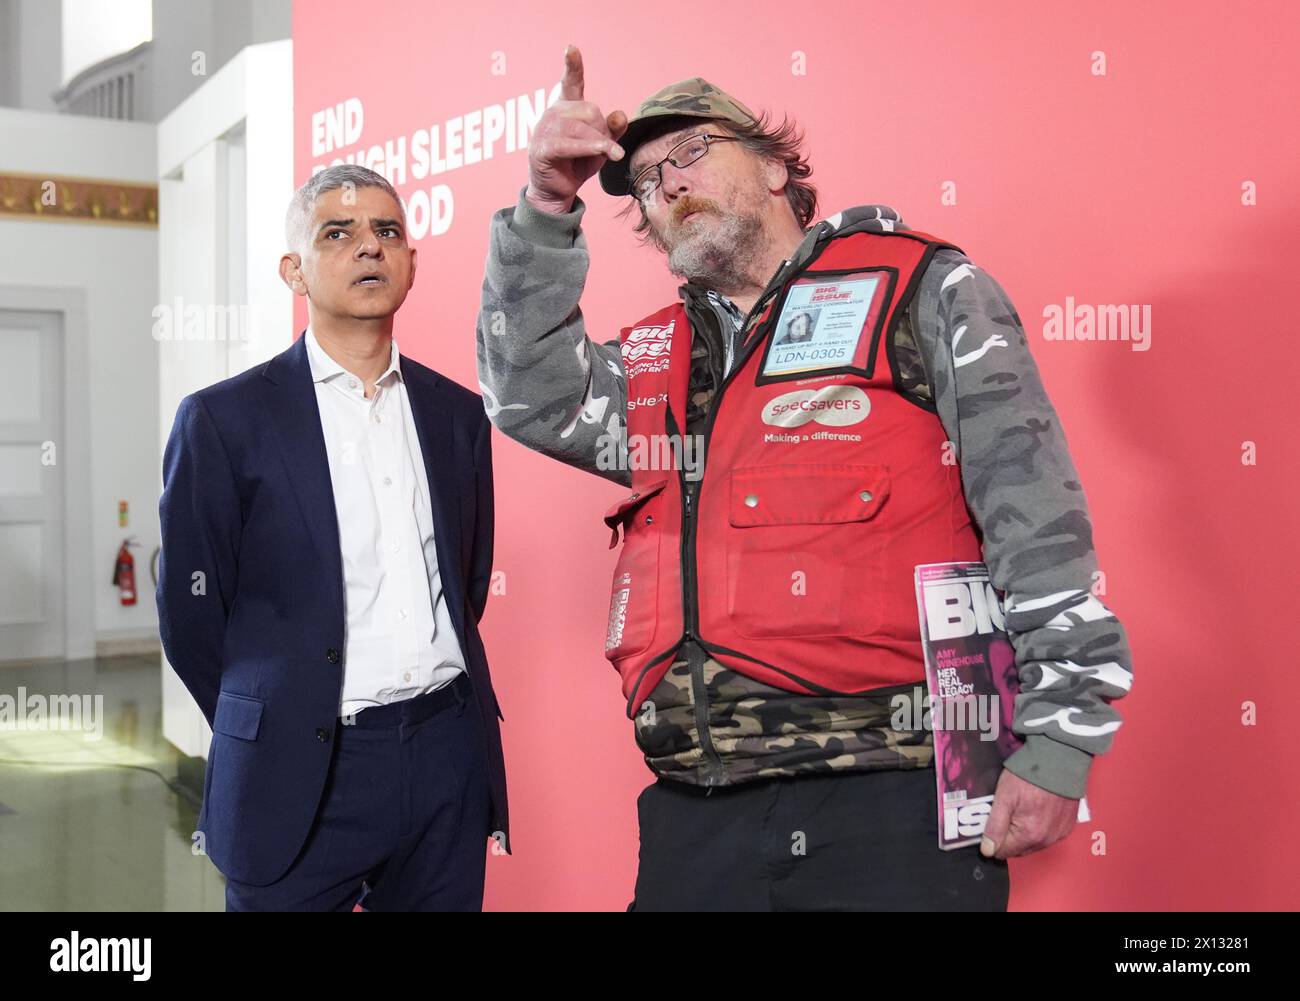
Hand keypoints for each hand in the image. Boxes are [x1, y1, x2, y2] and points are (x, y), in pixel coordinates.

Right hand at [525, 45, 628, 214]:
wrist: (557, 190)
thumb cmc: (578, 163)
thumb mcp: (601, 145)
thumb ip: (612, 130)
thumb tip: (621, 114)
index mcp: (566, 106)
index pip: (571, 82)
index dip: (572, 65)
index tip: (571, 48)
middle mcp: (554, 113)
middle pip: (590, 110)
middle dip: (602, 129)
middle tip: (601, 147)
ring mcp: (545, 130)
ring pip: (582, 128)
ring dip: (601, 144)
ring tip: (611, 155)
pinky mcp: (542, 149)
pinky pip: (571, 144)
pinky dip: (590, 149)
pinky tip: (604, 153)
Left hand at [980, 767, 1078, 858]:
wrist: (1059, 762)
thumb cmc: (1028, 778)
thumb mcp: (1004, 798)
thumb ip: (995, 827)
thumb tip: (987, 850)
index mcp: (1029, 836)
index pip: (1003, 852)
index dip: (992, 839)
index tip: (990, 824)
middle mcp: (1046, 840)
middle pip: (1018, 850)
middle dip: (1008, 836)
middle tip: (1005, 814)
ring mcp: (1058, 834)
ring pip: (1032, 844)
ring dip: (1023, 833)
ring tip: (1020, 810)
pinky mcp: (1067, 827)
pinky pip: (1047, 836)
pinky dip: (1039, 828)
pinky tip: (1035, 811)